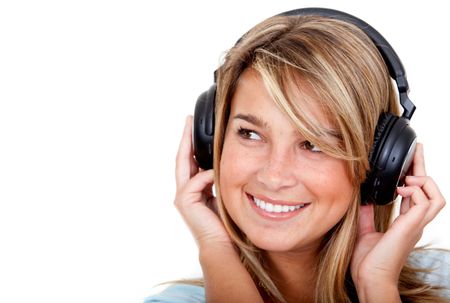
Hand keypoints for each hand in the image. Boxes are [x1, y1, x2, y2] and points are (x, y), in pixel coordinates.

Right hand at [174, 116, 231, 249]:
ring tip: (190, 130)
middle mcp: (184, 191)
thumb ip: (218, 180)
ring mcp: (183, 196)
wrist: (220, 243)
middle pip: (182, 158)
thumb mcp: (222, 194)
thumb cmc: (224, 222)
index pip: (190, 161)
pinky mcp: (185, 201)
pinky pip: (196, 181)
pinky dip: (207, 175)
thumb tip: (222, 163)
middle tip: (187, 120)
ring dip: (188, 146)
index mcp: (194, 188)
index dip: (190, 144)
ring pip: (183, 164)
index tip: (192, 127)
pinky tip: (216, 172)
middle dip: (185, 139)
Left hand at [351, 144, 445, 293]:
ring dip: (424, 181)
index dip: (415, 179)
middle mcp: (414, 223)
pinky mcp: (411, 226)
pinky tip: (401, 188)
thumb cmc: (368, 262)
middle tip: (418, 150)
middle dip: (424, 168)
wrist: (370, 278)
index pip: (417, 196)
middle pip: (430, 192)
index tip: (409, 163)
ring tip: (408, 177)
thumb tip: (364, 200)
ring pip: (437, 197)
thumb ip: (367, 215)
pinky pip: (424, 202)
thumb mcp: (365, 232)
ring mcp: (416, 225)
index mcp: (406, 224)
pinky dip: (414, 190)